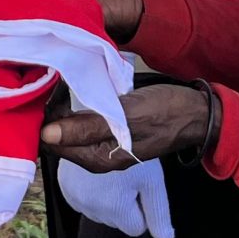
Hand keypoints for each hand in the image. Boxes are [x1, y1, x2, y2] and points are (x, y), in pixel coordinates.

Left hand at [44, 81, 215, 171]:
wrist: (195, 112)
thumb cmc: (164, 113)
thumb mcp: (125, 118)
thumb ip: (86, 128)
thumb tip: (47, 135)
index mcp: (96, 159)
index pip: (50, 144)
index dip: (43, 119)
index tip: (44, 91)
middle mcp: (94, 155)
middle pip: (56, 136)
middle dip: (50, 111)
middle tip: (51, 79)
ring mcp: (101, 143)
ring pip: (67, 126)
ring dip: (61, 105)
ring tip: (61, 78)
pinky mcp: (107, 130)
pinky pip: (81, 119)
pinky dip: (74, 104)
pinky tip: (73, 86)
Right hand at [57, 156, 175, 237]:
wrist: (98, 121)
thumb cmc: (130, 149)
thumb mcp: (152, 180)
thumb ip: (158, 213)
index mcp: (116, 209)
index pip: (136, 228)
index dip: (142, 208)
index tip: (141, 187)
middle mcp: (92, 209)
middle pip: (117, 221)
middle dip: (123, 205)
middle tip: (126, 177)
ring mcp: (76, 199)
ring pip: (100, 213)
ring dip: (106, 200)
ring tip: (111, 175)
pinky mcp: (65, 188)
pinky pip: (83, 202)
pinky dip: (90, 193)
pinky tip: (95, 176)